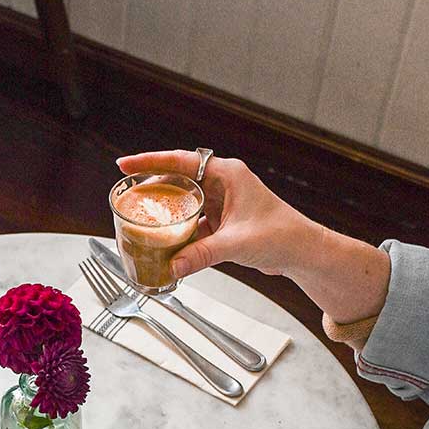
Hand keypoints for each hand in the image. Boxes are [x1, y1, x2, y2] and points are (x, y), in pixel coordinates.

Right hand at [116, 150, 320, 281]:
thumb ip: (202, 254)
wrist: (302, 253)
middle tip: (126, 194)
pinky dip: (179, 232)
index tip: (125, 164)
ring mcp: (222, 203)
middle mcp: (223, 184)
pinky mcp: (222, 222)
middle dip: (151, 187)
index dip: (150, 162)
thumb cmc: (282, 235)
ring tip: (140, 218)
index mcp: (228, 175)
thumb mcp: (236, 244)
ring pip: (184, 202)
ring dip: (165, 212)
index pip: (181, 162)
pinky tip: (165, 242)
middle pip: (178, 180)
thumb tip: (172, 266)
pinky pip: (193, 222)